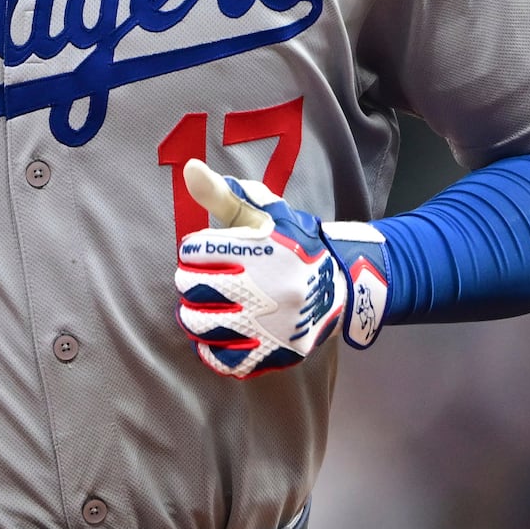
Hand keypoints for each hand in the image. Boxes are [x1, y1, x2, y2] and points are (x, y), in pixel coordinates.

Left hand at [174, 160, 389, 378]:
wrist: (342, 284)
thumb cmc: (294, 244)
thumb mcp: (265, 213)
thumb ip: (224, 194)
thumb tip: (190, 169)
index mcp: (261, 249)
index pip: (194, 251)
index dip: (193, 250)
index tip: (202, 252)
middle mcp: (266, 287)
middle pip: (192, 288)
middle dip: (187, 282)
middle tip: (195, 280)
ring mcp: (270, 324)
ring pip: (202, 325)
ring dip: (191, 316)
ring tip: (198, 308)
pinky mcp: (275, 352)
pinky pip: (226, 359)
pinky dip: (210, 350)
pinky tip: (211, 337)